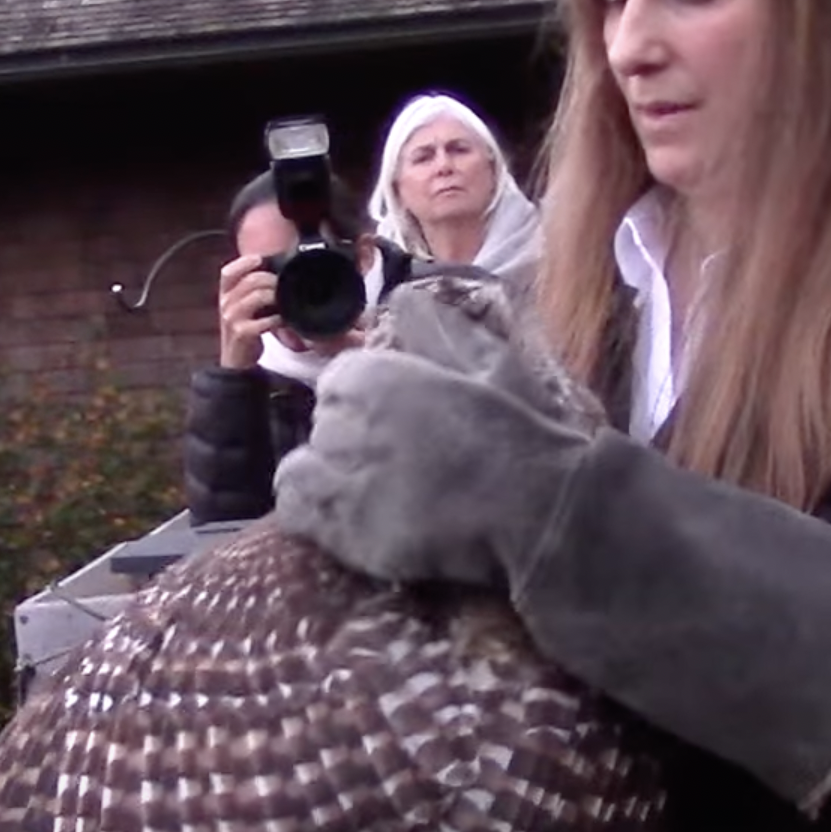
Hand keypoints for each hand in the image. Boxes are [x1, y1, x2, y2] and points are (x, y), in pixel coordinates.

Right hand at [217, 254, 278, 368]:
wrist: (237, 360)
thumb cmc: (244, 329)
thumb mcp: (242, 307)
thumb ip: (251, 290)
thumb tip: (274, 272)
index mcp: (225, 295)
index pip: (228, 272)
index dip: (244, 263)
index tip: (260, 259)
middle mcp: (225, 304)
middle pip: (250, 281)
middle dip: (271, 280)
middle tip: (283, 283)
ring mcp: (232, 319)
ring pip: (257, 297)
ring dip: (276, 296)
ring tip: (285, 301)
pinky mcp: (242, 333)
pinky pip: (264, 321)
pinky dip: (277, 319)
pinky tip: (283, 320)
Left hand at [274, 294, 593, 587]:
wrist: (536, 510)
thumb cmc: (520, 433)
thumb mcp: (487, 363)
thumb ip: (437, 330)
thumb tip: (406, 301)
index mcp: (373, 374)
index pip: (338, 380)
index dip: (365, 402)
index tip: (394, 421)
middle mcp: (344, 421)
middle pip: (324, 426)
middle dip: (350, 441)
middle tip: (395, 462)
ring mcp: (337, 478)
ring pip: (301, 470)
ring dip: (326, 478)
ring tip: (368, 495)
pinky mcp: (340, 531)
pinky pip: (295, 511)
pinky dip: (310, 514)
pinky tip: (345, 522)